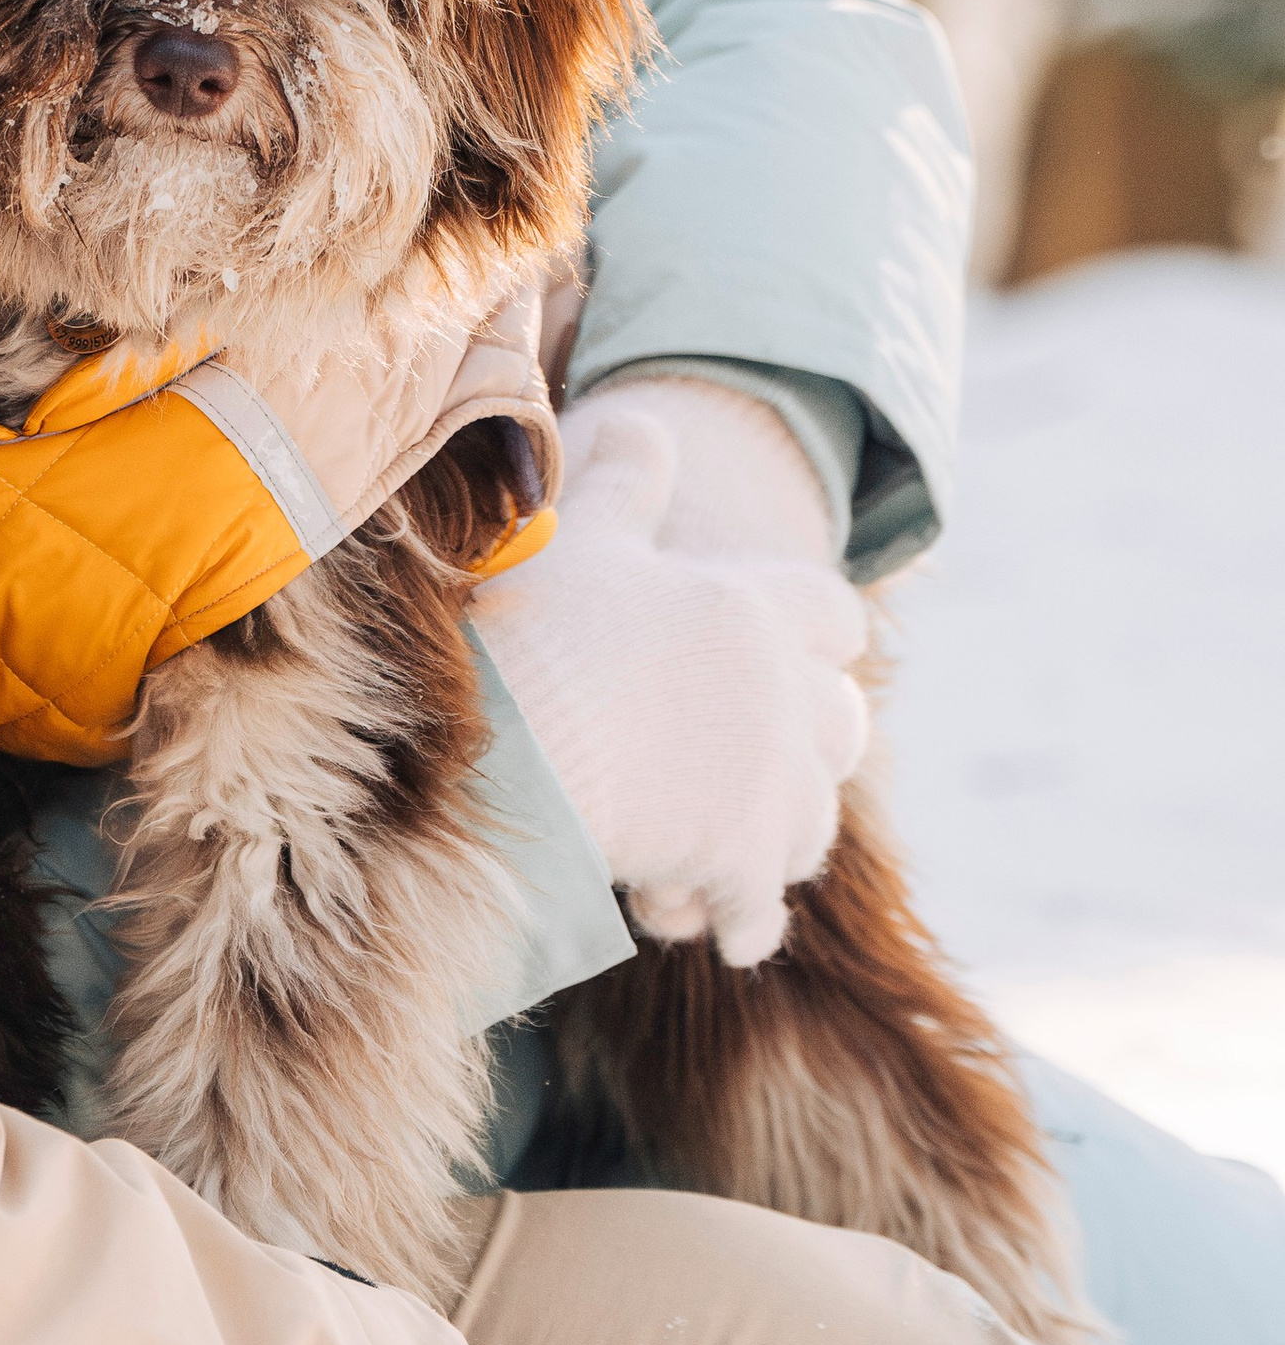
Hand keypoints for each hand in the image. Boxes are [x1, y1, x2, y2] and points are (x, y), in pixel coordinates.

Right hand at [471, 379, 868, 965]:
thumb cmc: (530, 630)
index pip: (830, 614)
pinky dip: (731, 922)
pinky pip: (757, 915)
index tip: (785, 653)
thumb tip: (645, 422)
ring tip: (714, 848)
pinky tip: (699, 920)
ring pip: (810, 826)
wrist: (501, 746)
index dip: (811, 636)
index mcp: (751, 606)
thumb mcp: (575, 538)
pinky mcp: (739, 868)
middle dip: (803, 750)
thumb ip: (622, 483)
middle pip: (841, 728)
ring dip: (770, 840)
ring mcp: (770, 788)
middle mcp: (783, 696)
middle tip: (746, 766)